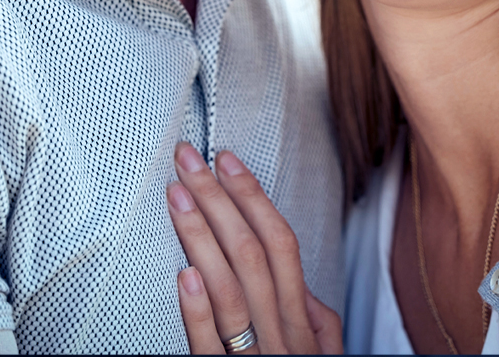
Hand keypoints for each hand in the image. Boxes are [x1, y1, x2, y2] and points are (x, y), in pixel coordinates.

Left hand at [168, 142, 342, 354]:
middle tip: (187, 160)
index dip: (252, 196)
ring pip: (229, 289)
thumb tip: (303, 285)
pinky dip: (198, 309)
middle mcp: (279, 335)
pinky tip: (184, 274)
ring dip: (200, 236)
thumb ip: (315, 319)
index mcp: (300, 323)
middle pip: (250, 253)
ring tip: (177, 195)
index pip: (280, 243)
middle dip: (217, 198)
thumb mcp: (321, 355)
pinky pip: (209, 345)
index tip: (225, 160)